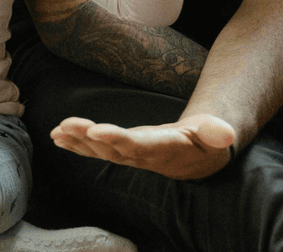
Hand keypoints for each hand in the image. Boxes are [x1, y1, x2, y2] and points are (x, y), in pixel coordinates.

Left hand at [51, 113, 235, 179]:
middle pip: (111, 148)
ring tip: (56, 130)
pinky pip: (97, 149)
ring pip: (100, 149)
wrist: (200, 157)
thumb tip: (225, 134)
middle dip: (86, 137)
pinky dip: (77, 143)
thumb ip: (217, 133)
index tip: (96, 130)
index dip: (116, 138)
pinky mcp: (122, 150)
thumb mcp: (217, 135)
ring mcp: (130, 155)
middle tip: (65, 126)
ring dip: (77, 140)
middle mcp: (142, 155)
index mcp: (162, 148)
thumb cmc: (208, 141)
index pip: (137, 145)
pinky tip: (58, 136)